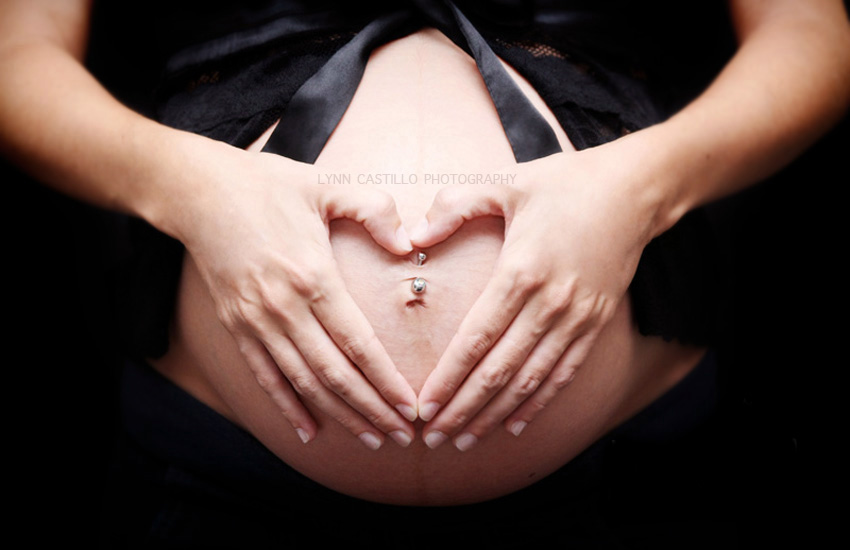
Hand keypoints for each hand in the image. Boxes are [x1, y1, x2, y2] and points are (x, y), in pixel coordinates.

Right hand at [170, 141, 418, 449]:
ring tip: (370, 438)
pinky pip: (265, 377)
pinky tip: (309, 432)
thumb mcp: (325, 186)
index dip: (386, 381)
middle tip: (402, 436)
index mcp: (312, 275)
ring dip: (339, 415)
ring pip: (303, 383)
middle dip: (371, 409)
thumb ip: (373, 210)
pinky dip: (287, 408)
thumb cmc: (268, 185)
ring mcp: (256, 321)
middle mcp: (284, 308)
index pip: (358, 343)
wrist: (197, 191)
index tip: (411, 407)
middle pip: (335, 374)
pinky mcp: (236, 326)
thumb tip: (408, 245)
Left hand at [411, 141, 660, 449]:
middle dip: (463, 409)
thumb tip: (411, 236)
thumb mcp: (505, 183)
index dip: (448, 378)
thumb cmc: (563, 184)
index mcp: (522, 271)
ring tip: (464, 439)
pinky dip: (539, 402)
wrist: (634, 189)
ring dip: (495, 415)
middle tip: (432, 438)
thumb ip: (455, 207)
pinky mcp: (595, 322)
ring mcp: (577, 317)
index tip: (422, 406)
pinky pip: (563, 373)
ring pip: (530, 380)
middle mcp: (550, 303)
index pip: (477, 339)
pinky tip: (515, 423)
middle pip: (500, 371)